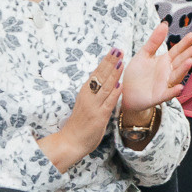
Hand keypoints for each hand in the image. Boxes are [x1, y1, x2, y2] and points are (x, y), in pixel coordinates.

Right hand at [41, 49, 121, 171]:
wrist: (70, 141)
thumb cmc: (79, 123)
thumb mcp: (87, 103)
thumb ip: (96, 93)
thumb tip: (107, 80)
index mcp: (85, 92)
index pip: (96, 72)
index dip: (106, 61)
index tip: (114, 50)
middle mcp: (88, 96)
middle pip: (100, 76)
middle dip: (110, 62)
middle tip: (119, 49)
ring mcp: (94, 106)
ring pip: (105, 87)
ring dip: (114, 74)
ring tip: (121, 62)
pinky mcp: (99, 117)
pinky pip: (108, 103)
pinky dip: (114, 93)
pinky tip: (120, 84)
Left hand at [120, 19, 191, 113]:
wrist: (126, 93)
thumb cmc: (136, 73)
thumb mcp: (144, 54)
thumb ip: (154, 41)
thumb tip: (164, 24)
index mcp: (165, 61)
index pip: (177, 50)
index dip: (184, 43)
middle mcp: (168, 72)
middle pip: (181, 61)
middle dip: (190, 53)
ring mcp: (165, 84)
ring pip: (177, 76)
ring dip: (184, 69)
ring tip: (190, 61)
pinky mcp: (159, 96)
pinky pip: (168, 93)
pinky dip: (174, 91)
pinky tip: (179, 87)